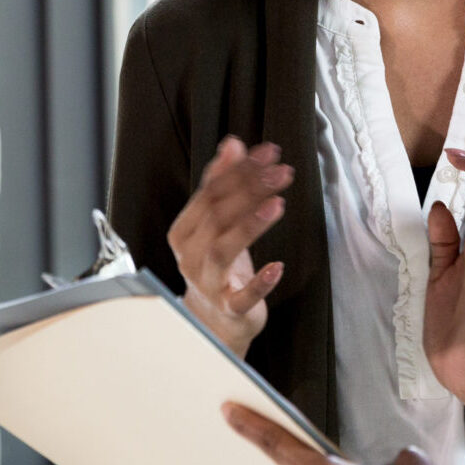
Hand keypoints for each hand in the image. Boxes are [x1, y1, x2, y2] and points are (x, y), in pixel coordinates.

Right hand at [167, 138, 290, 357]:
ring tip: (276, 204)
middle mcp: (190, 256)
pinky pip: (240, 297)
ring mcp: (208, 284)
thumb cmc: (217, 264)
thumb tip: (233, 143)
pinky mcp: (229, 309)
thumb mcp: (216, 222)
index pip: (208, 193)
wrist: (213, 321)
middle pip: (216, 217)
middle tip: (280, 172)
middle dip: (249, 190)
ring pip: (222, 251)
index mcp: (184, 231)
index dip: (238, 170)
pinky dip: (259, 283)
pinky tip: (277, 267)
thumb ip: (222, 182)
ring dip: (249, 226)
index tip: (268, 152)